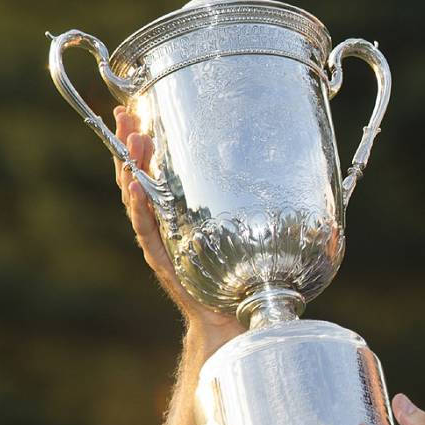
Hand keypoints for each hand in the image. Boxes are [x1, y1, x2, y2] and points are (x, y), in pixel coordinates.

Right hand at [112, 106, 240, 336]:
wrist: (232, 315)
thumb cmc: (241, 270)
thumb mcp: (245, 226)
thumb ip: (257, 200)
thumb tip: (300, 165)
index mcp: (177, 209)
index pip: (154, 168)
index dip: (141, 141)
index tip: (134, 110)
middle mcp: (163, 221)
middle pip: (137, 177)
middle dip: (127, 146)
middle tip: (124, 116)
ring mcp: (160, 239)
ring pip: (137, 200)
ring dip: (131, 171)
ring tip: (131, 144)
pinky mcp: (164, 258)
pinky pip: (148, 230)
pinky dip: (140, 209)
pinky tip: (136, 189)